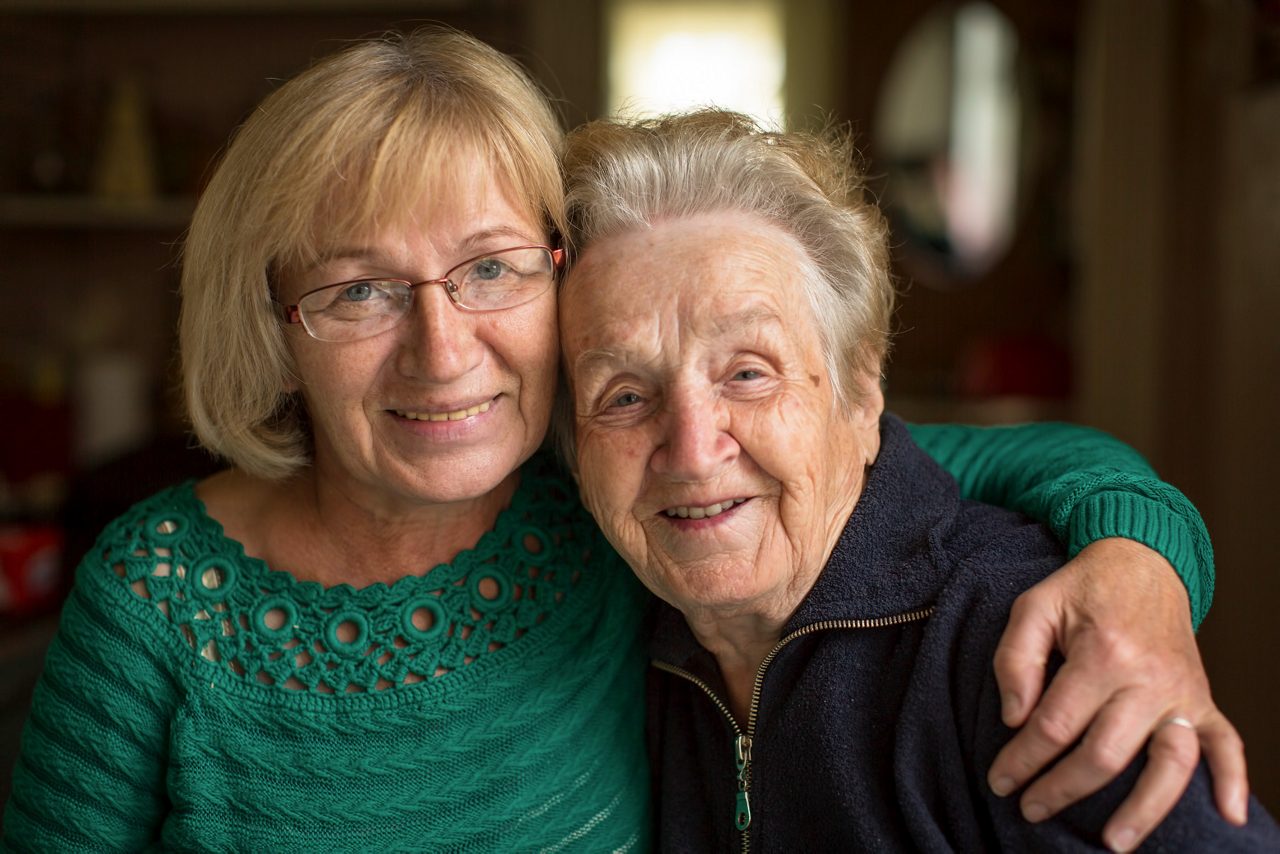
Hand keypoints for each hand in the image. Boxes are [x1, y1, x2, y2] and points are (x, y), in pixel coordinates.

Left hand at [988, 538, 1247, 851]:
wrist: (1142, 563)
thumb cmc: (1082, 590)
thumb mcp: (1034, 607)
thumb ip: (1014, 659)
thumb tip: (1014, 718)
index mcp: (1102, 653)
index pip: (1054, 725)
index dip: (1021, 759)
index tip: (1000, 780)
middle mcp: (1148, 678)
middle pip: (1103, 753)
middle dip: (1061, 789)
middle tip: (1029, 808)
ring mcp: (1182, 692)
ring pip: (1168, 763)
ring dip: (1142, 808)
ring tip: (1112, 842)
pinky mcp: (1203, 698)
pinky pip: (1227, 743)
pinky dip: (1233, 781)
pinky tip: (1228, 816)